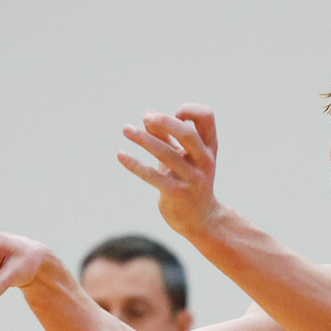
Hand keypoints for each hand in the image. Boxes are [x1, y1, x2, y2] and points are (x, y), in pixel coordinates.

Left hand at [119, 104, 223, 237]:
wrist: (201, 220)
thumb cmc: (190, 182)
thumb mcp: (183, 157)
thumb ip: (168, 137)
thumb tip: (147, 116)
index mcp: (209, 147)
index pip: (207, 117)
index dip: (190, 110)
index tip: (175, 115)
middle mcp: (204, 161)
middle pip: (187, 133)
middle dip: (164, 121)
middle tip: (145, 117)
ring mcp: (192, 178)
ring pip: (165, 153)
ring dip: (143, 139)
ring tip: (126, 129)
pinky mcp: (176, 194)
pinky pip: (152, 176)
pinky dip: (134, 164)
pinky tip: (120, 155)